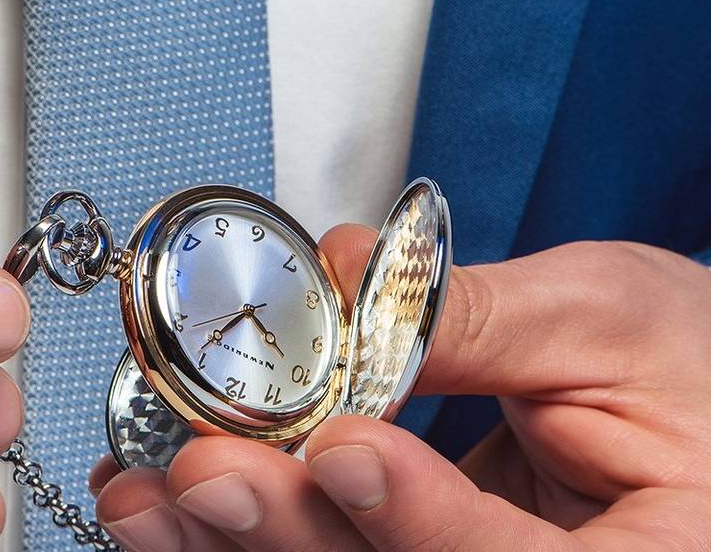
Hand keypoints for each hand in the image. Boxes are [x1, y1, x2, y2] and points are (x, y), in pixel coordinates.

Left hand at [89, 224, 710, 551]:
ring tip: (147, 496)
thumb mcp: (607, 318)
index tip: (342, 449)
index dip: (421, 518)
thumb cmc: (690, 357)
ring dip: (240, 545)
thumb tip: (342, 277)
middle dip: (291, 534)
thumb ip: (477, 315)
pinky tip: (176, 510)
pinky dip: (255, 531)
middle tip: (199, 475)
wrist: (693, 390)